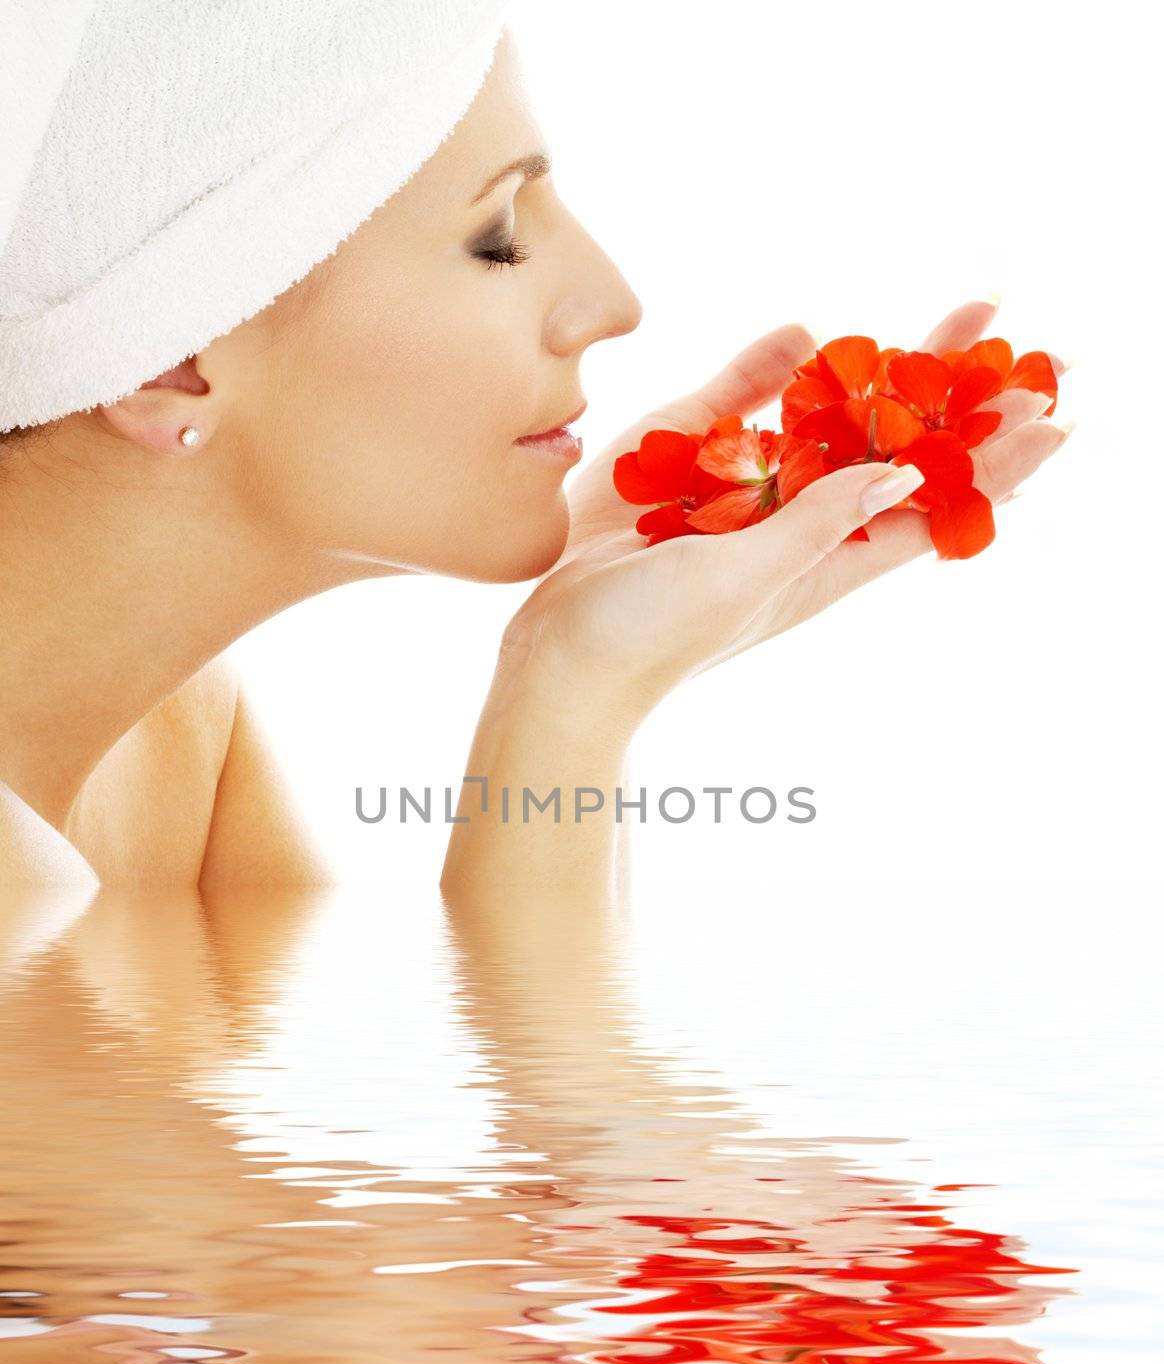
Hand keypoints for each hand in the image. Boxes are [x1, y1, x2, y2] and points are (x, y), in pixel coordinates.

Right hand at [500, 299, 1069, 717]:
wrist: (557, 656)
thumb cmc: (649, 637)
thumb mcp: (743, 581)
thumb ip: (817, 521)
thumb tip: (910, 468)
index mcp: (826, 562)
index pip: (934, 508)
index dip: (992, 463)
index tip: (1048, 411)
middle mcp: (798, 525)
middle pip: (898, 452)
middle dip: (956, 398)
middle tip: (1015, 337)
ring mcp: (744, 496)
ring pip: (833, 425)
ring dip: (887, 376)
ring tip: (948, 327)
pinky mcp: (690, 471)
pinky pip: (746, 411)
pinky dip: (776, 376)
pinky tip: (811, 341)